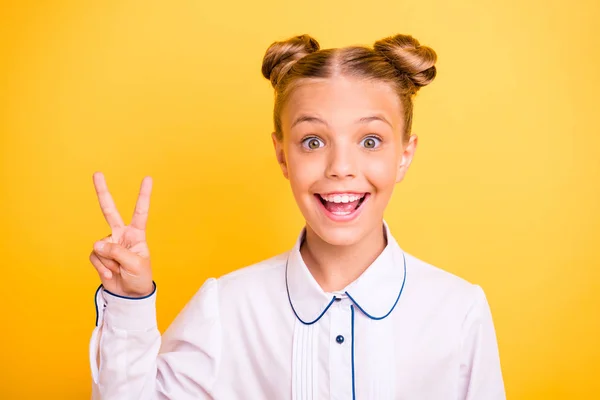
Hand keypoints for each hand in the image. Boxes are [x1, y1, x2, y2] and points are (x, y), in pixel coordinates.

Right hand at [89, 172, 154, 297]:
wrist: (129, 294)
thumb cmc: (139, 277)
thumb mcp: (135, 264)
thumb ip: (117, 252)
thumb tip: (97, 243)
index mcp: (137, 234)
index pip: (140, 211)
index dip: (143, 195)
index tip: (148, 178)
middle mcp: (121, 234)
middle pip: (109, 210)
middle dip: (102, 192)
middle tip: (97, 173)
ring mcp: (109, 243)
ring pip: (101, 246)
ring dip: (110, 261)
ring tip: (119, 269)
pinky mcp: (99, 254)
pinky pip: (95, 257)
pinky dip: (102, 267)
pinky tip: (110, 273)